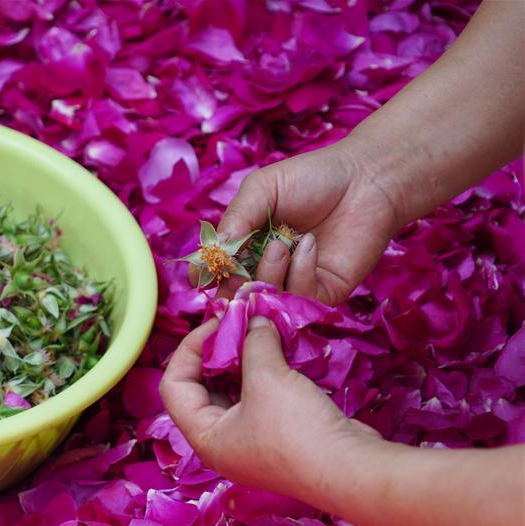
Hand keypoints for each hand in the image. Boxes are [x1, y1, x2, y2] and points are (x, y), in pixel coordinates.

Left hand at [159, 315, 379, 500]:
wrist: (352, 469)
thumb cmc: (297, 430)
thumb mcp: (267, 378)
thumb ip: (254, 342)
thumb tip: (254, 319)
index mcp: (204, 437)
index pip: (173, 386)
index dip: (189, 349)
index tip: (217, 323)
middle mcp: (221, 443)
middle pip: (202, 387)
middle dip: (218, 351)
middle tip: (238, 322)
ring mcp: (250, 442)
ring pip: (233, 390)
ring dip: (243, 359)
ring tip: (258, 330)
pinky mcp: (277, 436)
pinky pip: (259, 397)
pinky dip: (264, 373)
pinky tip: (278, 350)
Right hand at [216, 141, 408, 305]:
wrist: (368, 179)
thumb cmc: (314, 178)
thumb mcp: (263, 188)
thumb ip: (236, 216)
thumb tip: (215, 250)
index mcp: (246, 245)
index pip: (217, 271)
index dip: (208, 275)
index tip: (204, 272)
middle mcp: (266, 269)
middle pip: (236, 295)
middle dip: (233, 286)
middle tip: (236, 272)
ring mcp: (294, 283)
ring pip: (266, 302)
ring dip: (268, 276)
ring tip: (281, 245)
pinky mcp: (322, 294)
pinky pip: (299, 299)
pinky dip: (299, 274)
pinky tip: (309, 245)